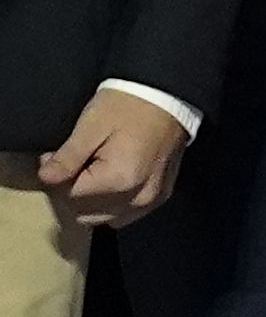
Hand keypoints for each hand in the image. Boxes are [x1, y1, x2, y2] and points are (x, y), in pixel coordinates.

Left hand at [34, 89, 187, 226]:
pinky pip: (126, 215)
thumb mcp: (90, 126)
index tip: (55, 155)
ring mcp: (151, 200)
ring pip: (105, 219)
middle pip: (86, 212)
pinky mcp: (161, 197)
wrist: (168, 97)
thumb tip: (46, 178)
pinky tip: (110, 185)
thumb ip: (68, 157)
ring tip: (92, 174)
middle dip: (72, 192)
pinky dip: (113, 205)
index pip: (70, 196)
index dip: (57, 176)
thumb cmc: (127, 107)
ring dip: (91, 202)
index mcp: (119, 180)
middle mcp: (137, 197)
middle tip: (74, 164)